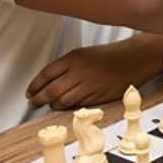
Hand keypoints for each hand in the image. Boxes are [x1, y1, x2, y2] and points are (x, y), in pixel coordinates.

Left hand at [26, 42, 156, 109]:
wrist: (133, 59)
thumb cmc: (109, 56)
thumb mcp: (84, 54)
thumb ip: (66, 67)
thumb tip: (48, 82)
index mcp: (73, 58)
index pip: (46, 74)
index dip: (34, 86)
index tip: (30, 92)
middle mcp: (79, 72)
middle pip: (50, 91)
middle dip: (38, 100)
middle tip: (33, 103)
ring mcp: (88, 86)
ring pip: (62, 101)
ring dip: (53, 105)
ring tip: (50, 105)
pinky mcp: (97, 97)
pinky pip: (76, 106)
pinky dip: (68, 107)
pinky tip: (66, 105)